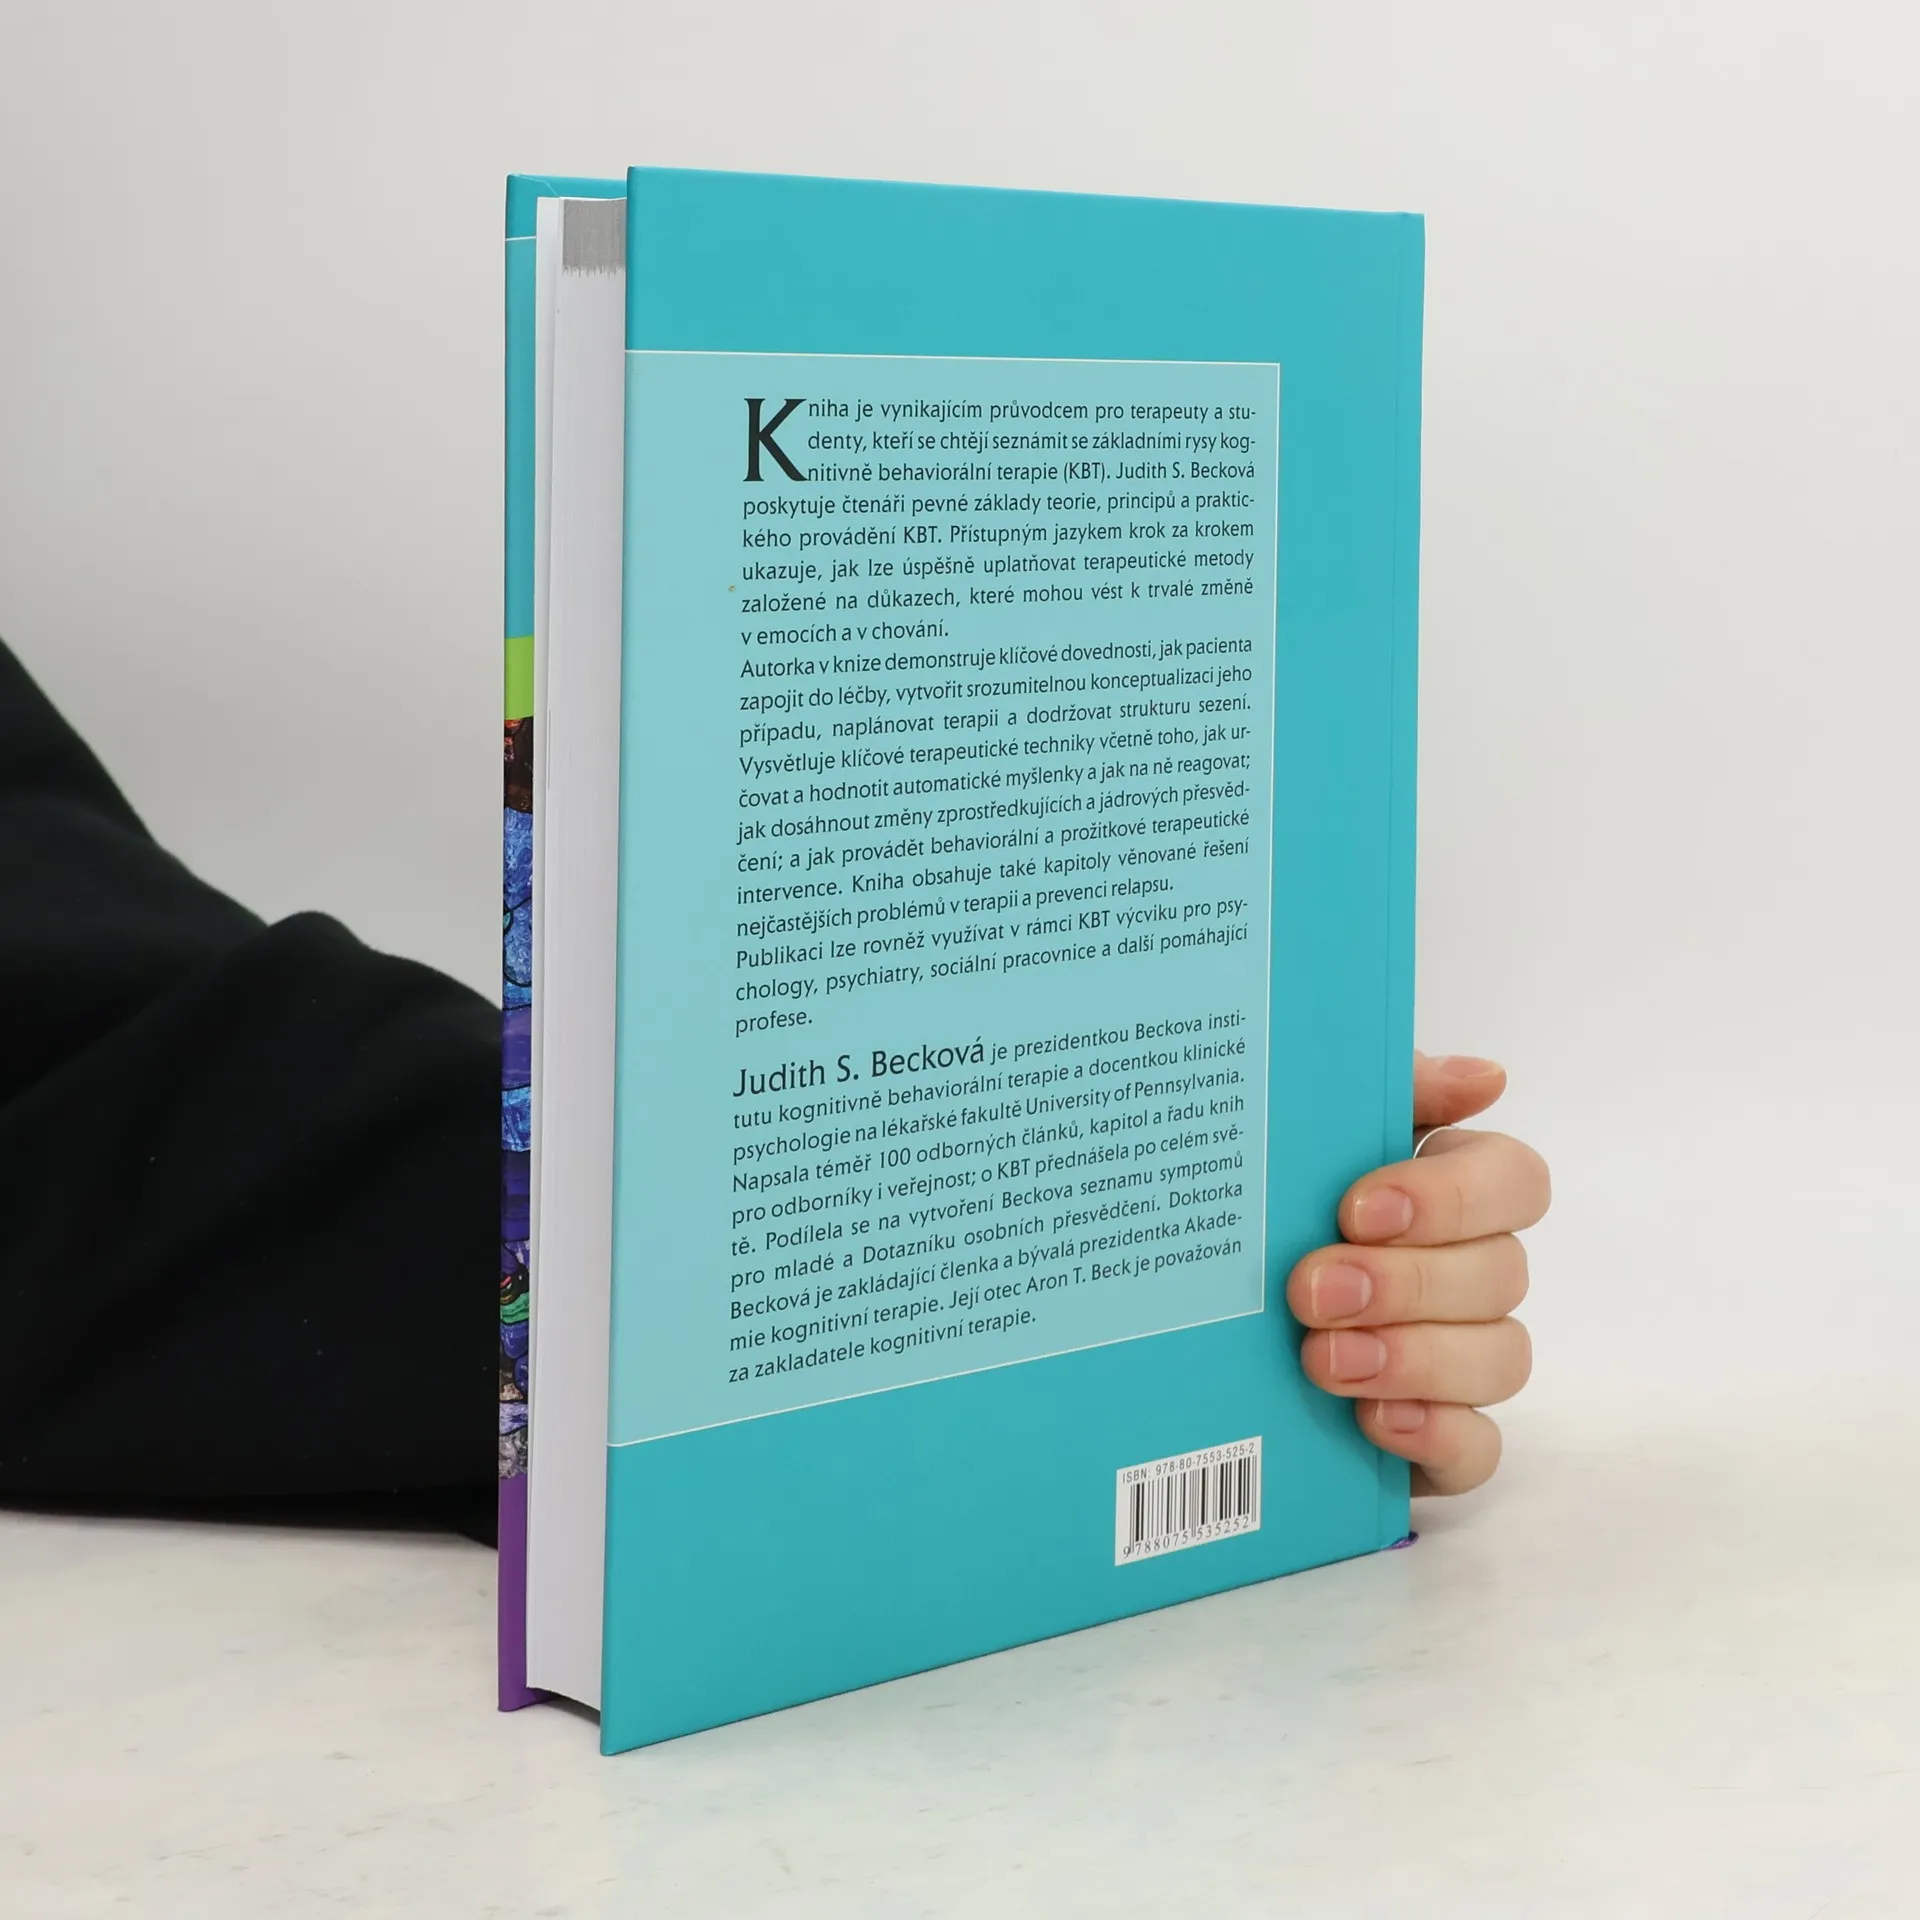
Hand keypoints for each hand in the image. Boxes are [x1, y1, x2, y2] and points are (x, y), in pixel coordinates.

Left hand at [1286, 1053, 1547, 1495]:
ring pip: (1500, 1359)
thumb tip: (1483, 1078)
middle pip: (1501, 1274)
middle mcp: (1472, 1271)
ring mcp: (1463, 1359)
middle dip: (1406, 1282)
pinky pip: (1479, 1449)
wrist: (1199, 1324)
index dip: (1451, 1197)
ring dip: (1414, 1358)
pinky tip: (1372, 1421)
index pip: (1514, 1181)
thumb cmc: (1271, 1205)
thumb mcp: (1309, 1131)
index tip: (1358, 1208)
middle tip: (1312, 1291)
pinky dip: (1435, 1435)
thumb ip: (1388, 1091)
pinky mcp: (1442, 1439)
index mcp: (1451, 1188)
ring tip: (1323, 1360)